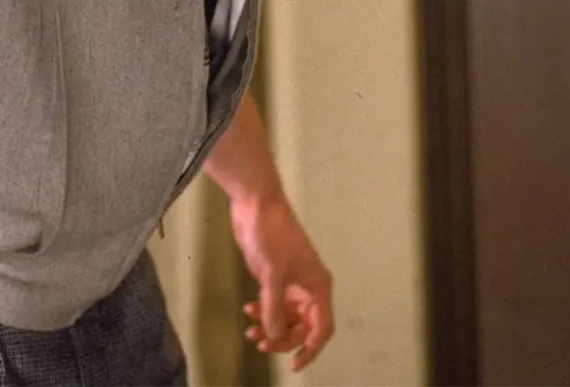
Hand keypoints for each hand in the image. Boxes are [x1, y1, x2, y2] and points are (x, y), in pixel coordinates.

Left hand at [230, 194, 333, 371]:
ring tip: (250, 330)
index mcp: (317, 285)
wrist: (255, 204)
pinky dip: (262, 311)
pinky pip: (272, 304)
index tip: (295, 365)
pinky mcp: (275, 276)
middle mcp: (308, 286)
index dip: (311, 349)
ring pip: (285, 317)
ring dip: (270, 327)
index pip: (321, 327)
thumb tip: (276, 335)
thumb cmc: (271, 233)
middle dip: (282, 338)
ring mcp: (291, 282)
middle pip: (301, 326)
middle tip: (260, 342)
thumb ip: (274, 308)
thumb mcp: (272, 274)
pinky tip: (248, 310)